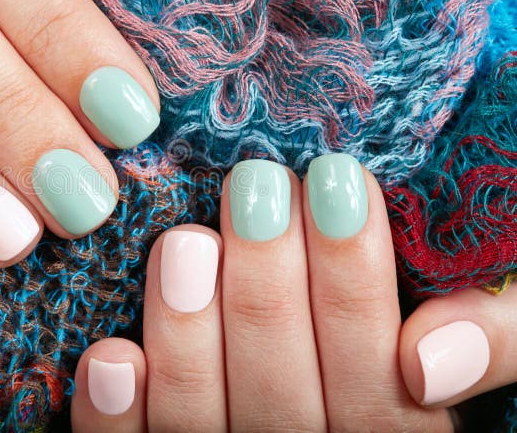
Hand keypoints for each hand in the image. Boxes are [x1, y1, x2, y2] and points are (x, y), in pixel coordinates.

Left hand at [71, 154, 506, 430]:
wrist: (313, 400)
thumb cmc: (390, 352)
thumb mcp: (476, 336)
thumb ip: (492, 338)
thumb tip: (430, 357)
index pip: (376, 379)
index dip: (354, 279)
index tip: (335, 181)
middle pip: (282, 393)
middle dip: (267, 285)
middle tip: (254, 187)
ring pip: (202, 421)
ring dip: (189, 333)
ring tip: (186, 242)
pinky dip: (118, 416)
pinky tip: (111, 358)